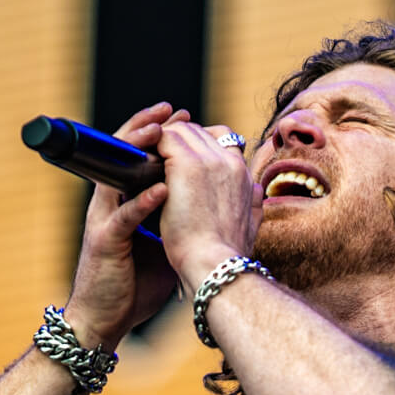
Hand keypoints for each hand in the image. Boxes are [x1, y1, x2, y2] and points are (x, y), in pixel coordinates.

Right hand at [63, 103, 189, 346]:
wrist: (106, 318)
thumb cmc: (135, 284)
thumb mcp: (165, 243)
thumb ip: (182, 219)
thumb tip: (217, 204)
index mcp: (125, 202)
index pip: (139, 157)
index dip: (159, 133)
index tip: (183, 114)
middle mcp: (112, 205)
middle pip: (122, 155)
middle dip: (146, 128)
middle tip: (169, 109)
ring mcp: (104, 221)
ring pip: (114, 174)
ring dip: (136, 150)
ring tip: (158, 132)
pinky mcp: (105, 243)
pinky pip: (123, 217)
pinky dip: (143, 202)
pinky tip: (162, 189)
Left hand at [153, 120, 263, 288]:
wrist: (216, 264)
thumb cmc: (228, 254)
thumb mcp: (252, 224)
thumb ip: (254, 202)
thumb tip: (255, 189)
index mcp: (242, 173)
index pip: (221, 138)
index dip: (199, 144)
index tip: (181, 160)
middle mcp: (227, 159)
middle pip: (198, 131)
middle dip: (176, 139)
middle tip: (155, 156)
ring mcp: (207, 159)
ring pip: (180, 130)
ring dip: (161, 142)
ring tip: (145, 159)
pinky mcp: (185, 164)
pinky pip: (163, 138)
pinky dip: (150, 145)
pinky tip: (139, 161)